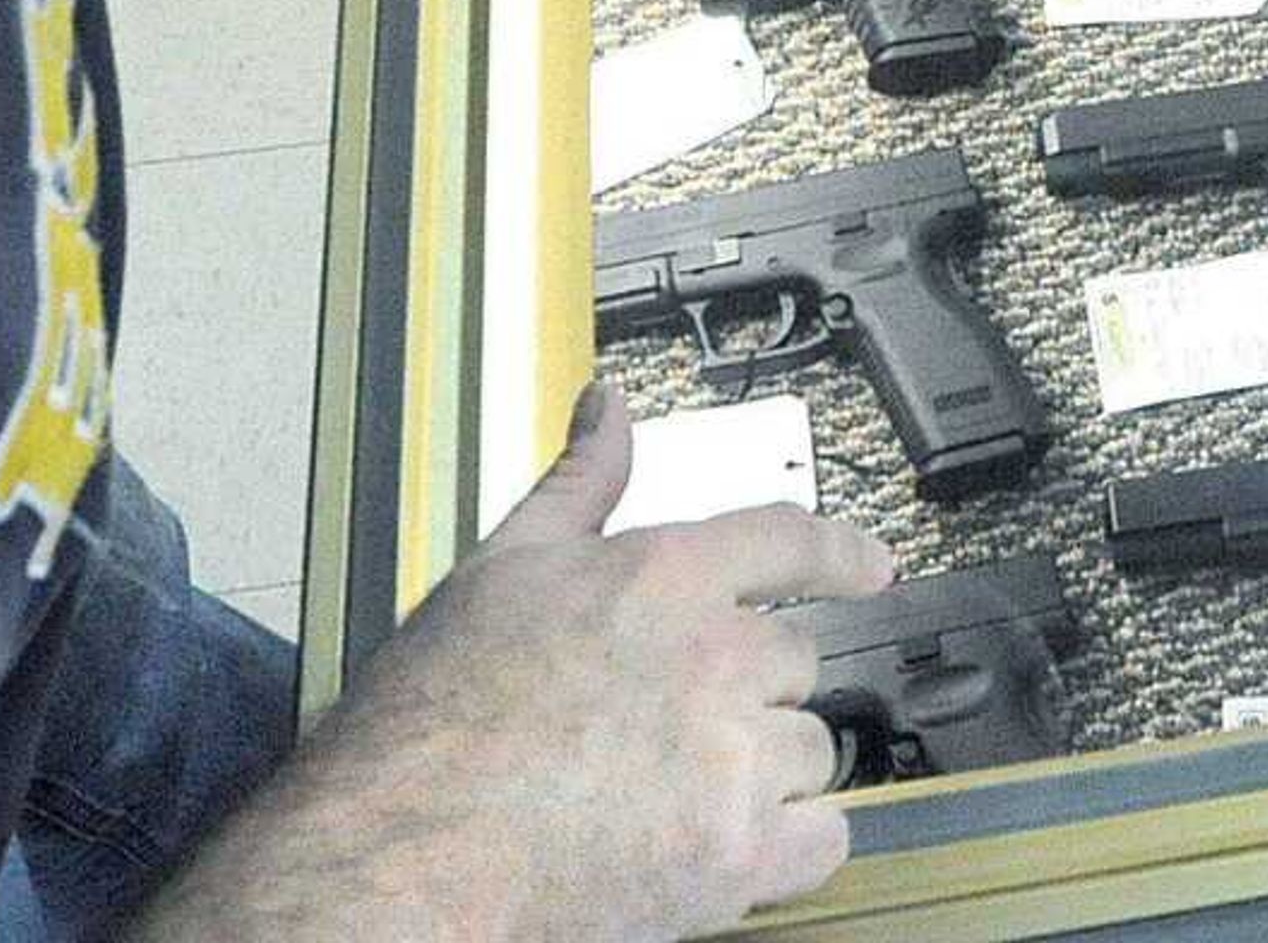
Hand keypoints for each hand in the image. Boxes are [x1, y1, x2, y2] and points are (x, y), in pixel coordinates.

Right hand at [130, 380, 891, 942]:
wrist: (397, 860)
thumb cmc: (426, 727)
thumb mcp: (497, 573)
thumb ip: (578, 487)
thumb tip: (610, 406)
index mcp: (664, 577)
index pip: (788, 539)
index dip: (840, 552)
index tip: (870, 566)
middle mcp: (716, 660)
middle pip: (798, 660)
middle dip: (753, 689)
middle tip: (680, 724)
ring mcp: (733, 762)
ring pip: (810, 750)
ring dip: (767, 769)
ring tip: (681, 790)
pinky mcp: (736, 860)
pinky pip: (824, 840)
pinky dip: (793, 845)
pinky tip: (734, 847)